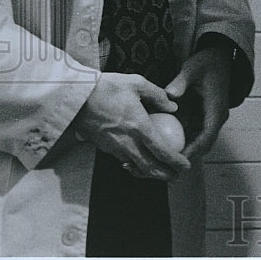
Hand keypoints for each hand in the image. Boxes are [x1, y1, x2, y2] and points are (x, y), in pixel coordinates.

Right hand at [74, 72, 190, 179]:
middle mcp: (127, 141)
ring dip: (150, 174)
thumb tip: (173, 106)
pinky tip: (139, 162)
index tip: (186, 166)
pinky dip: (135, 166)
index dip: (176, 162)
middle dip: (165, 175)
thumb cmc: (106, 86)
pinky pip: (123, 161)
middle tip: (177, 177)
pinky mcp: (104, 148)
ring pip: (136, 168)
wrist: (74, 96)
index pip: (162, 151)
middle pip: (150, 167)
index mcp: (139, 126)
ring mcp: (114, 147)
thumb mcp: (136, 83)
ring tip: (161, 174)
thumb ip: (157, 95)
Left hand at [166, 47, 231, 156]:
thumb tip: (168, 96)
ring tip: (158, 160)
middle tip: (163, 166)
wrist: (218, 57)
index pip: (206, 137)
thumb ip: (181, 82)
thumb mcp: (193, 69)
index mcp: (216, 111)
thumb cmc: (206, 62)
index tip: (176, 160)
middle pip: (201, 145)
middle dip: (184, 157)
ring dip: (179, 150)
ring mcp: (207, 119)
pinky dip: (176, 138)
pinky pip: (188, 133)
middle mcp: (214, 119)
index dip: (192, 150)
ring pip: (194, 142)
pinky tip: (158, 142)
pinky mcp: (199, 117)